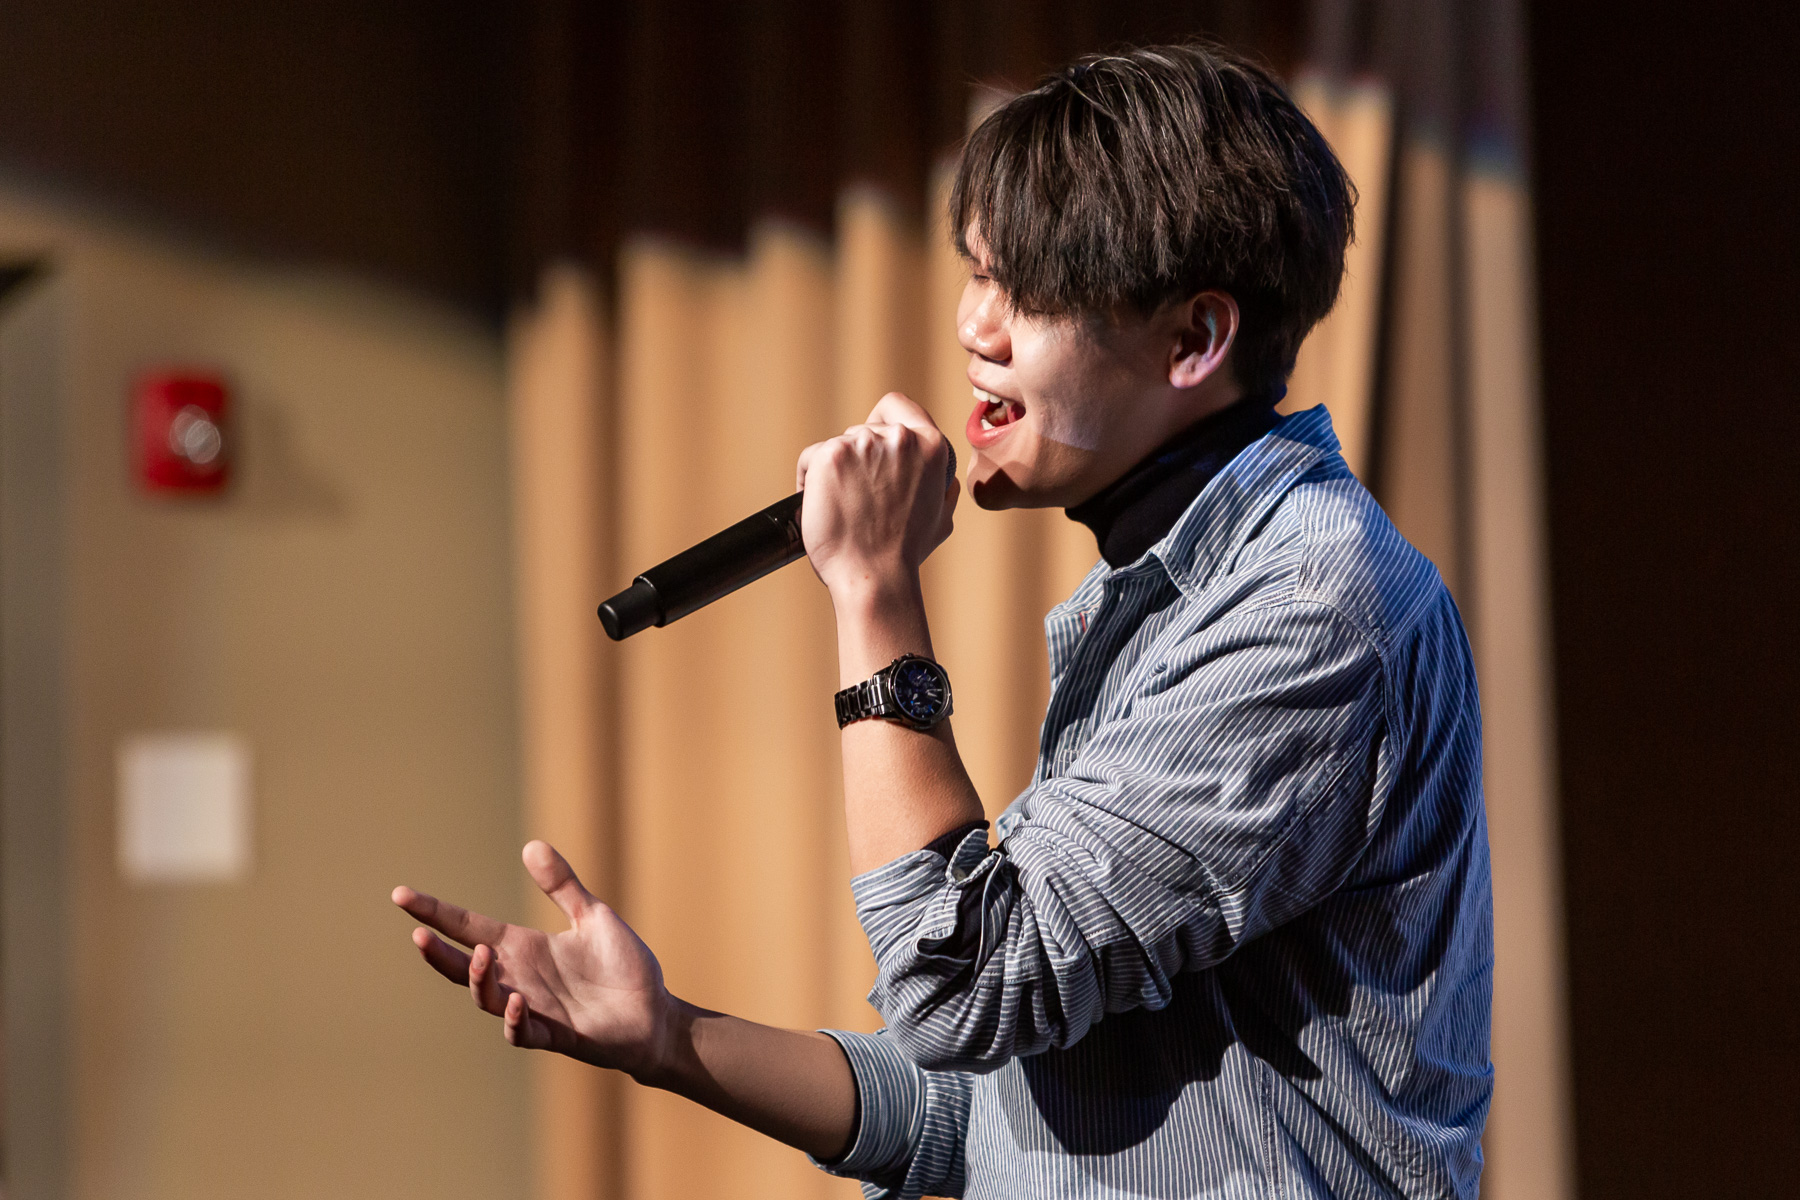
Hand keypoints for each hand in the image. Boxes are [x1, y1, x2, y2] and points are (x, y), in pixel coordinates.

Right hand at [393, 840, 670, 1080]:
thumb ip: (562, 886)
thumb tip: (531, 845)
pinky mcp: (554, 1034)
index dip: (436, 911)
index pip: (469, 927)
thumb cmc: (623, 968)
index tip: (401, 895)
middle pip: (463, 966)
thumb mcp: (593, 916)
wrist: (656, 1015)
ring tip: (481, 956)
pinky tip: (515, 1000)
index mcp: (524, 948)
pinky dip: (514, 1018)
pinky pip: (521, 1031)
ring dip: (478, 979)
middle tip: (418, 933)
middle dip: (437, 953)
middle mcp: (519, 977)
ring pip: (485, 998)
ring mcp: (532, 1008)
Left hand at [796, 392, 958, 595]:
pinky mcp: (830, 455)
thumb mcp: (941, 517)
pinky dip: (809, 481)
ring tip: (840, 507)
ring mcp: (862, 443)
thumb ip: (942, 488)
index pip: (897, 406)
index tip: (873, 446)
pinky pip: (811, 459)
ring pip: (837, 445)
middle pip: (863, 429)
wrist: (874, 576)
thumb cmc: (905, 554)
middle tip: (856, 496)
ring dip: (834, 471)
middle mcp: (898, 436)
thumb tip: (942, 479)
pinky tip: (820, 506)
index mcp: (930, 445)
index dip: (881, 421)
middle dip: (857, 459)